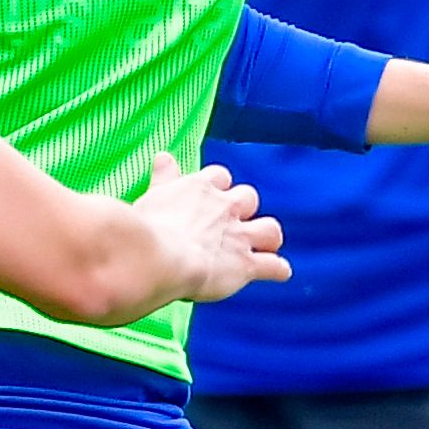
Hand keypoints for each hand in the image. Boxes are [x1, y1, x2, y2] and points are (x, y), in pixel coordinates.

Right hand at [130, 149, 288, 306]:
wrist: (159, 257)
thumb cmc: (148, 227)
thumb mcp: (154, 194)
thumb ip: (164, 177)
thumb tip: (163, 156)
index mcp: (201, 188)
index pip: (218, 177)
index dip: (216, 186)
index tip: (210, 195)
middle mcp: (225, 208)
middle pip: (247, 198)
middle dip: (243, 208)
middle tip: (233, 223)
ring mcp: (239, 236)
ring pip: (270, 229)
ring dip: (268, 236)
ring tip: (264, 245)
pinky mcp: (246, 264)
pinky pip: (273, 266)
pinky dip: (278, 269)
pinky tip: (280, 272)